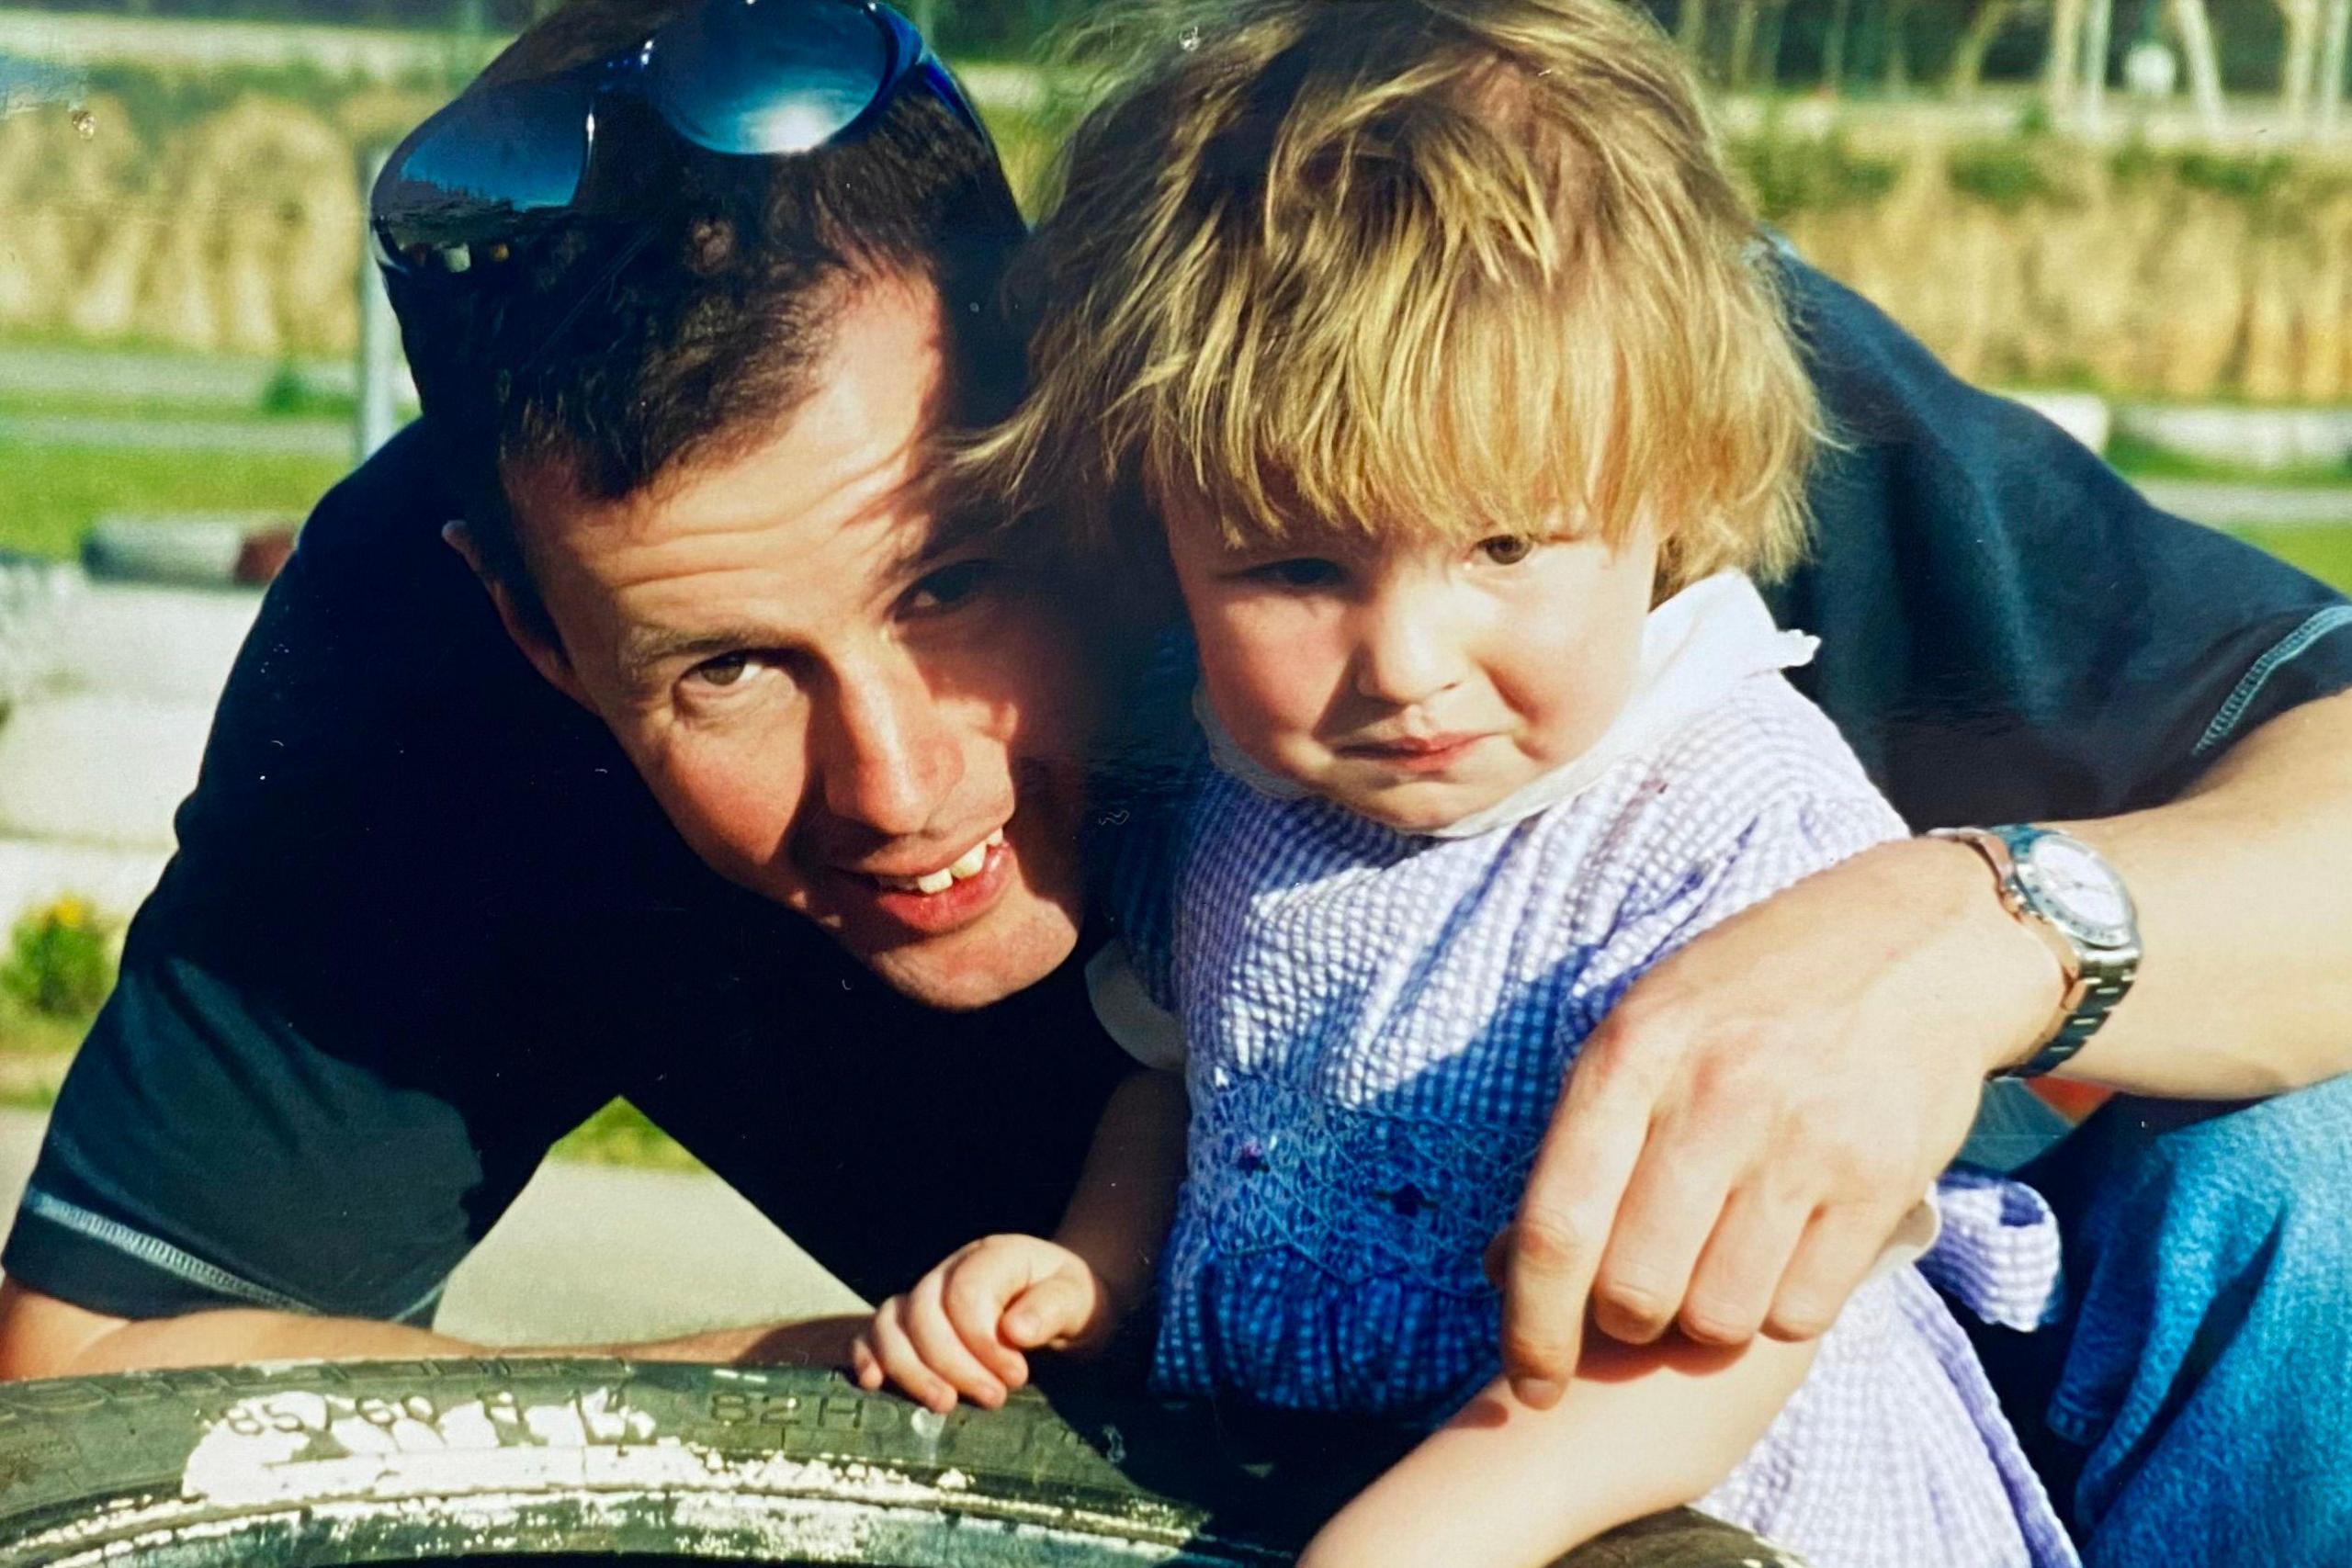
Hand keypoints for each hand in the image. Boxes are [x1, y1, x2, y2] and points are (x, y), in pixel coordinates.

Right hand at [850, 1234, 1119, 1413]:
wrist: (1064, 1304)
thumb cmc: (1073, 1301)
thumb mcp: (1079, 1300)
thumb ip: (1052, 1308)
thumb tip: (1014, 1330)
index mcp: (994, 1255)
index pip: (965, 1294)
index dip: (982, 1342)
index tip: (1016, 1376)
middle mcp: (951, 1268)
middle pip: (923, 1311)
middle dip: (952, 1364)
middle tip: (992, 1399)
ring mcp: (927, 1294)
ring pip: (891, 1322)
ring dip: (910, 1369)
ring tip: (944, 1404)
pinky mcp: (912, 1322)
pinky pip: (875, 1332)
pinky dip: (868, 1356)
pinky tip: (874, 1384)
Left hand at [1491, 837, 2060, 1403]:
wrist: (1914, 941)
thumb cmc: (1753, 991)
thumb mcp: (1646, 1023)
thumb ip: (1582, 1136)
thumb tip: (1504, 1265)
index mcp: (1633, 1056)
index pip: (1556, 1224)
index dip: (1530, 1325)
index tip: (1531, 1379)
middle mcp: (1714, 1098)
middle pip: (1634, 1290)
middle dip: (1625, 1321)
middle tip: (1642, 1297)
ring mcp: (1803, 1141)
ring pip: (1718, 1315)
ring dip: (1705, 1320)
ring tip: (1714, 1269)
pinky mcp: (1879, 1180)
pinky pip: (1802, 1308)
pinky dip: (1780, 1307)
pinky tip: (1780, 1256)